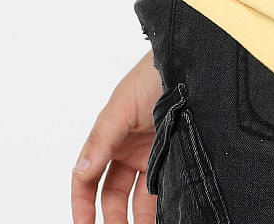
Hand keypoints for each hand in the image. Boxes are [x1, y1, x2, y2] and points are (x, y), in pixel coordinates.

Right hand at [71, 50, 163, 223]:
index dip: (82, 204)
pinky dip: (161, 211)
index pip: (88, 179)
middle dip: (111, 219)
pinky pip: (164, 193)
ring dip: (138, 220)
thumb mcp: (122, 105)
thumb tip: (80, 170)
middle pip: (113, 196)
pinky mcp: (175, 159)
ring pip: (140, 201)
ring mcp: (153, 157)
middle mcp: (130, 151)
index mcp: (110, 138)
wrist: (192, 65)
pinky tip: (163, 219)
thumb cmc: (153, 75)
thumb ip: (101, 138)